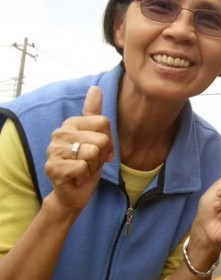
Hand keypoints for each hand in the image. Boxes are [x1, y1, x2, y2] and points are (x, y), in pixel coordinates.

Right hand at [44, 87, 113, 214]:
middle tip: (90, 162)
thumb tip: (95, 87)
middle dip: (101, 155)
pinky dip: (85, 175)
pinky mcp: (52, 168)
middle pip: (101, 139)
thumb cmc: (87, 163)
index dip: (108, 141)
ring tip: (83, 169)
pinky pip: (83, 167)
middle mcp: (59, 133)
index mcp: (71, 123)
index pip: (104, 122)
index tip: (100, 150)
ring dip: (93, 166)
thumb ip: (94, 113)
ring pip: (93, 153)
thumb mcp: (95, 137)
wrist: (74, 192)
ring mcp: (53, 150)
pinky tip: (77, 177)